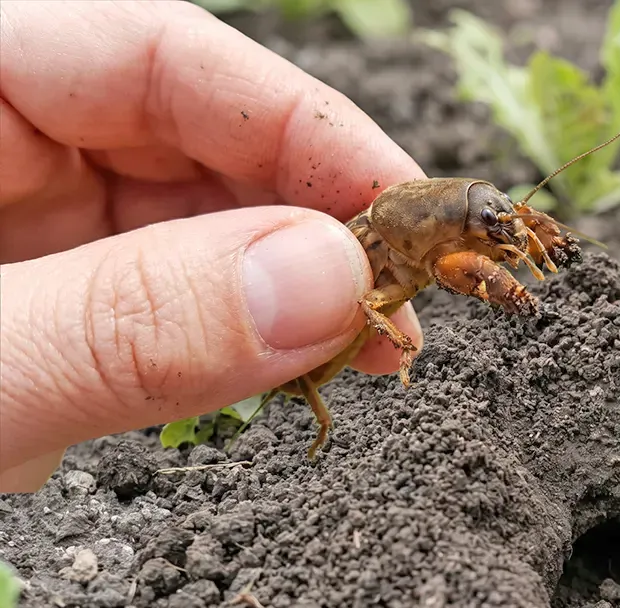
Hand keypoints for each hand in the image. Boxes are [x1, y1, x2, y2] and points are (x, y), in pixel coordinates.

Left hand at [0, 1, 426, 491]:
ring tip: (375, 345)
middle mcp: (0, 149)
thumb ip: (126, 324)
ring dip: (297, 290)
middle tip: (409, 296)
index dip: (302, 123)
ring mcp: (21, 234)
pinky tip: (301, 368)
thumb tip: (324, 284)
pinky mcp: (44, 319)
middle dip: (317, 219)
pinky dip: (245, 344)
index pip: (160, 57)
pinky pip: (169, 308)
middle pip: (195, 142)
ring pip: (196, 230)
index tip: (407, 208)